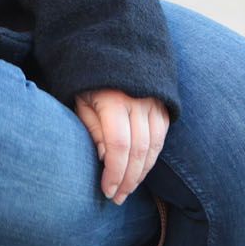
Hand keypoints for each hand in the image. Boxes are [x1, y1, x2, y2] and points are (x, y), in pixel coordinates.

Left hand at [74, 89, 169, 205]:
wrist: (110, 47)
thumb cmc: (88, 79)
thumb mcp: (80, 100)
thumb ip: (92, 129)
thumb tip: (107, 160)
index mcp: (114, 99)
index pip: (119, 146)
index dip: (114, 173)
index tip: (106, 191)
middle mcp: (139, 100)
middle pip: (139, 150)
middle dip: (128, 179)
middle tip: (117, 198)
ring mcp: (155, 101)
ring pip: (154, 146)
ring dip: (142, 172)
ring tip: (128, 189)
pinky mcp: (163, 104)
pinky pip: (162, 136)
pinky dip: (152, 157)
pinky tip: (140, 169)